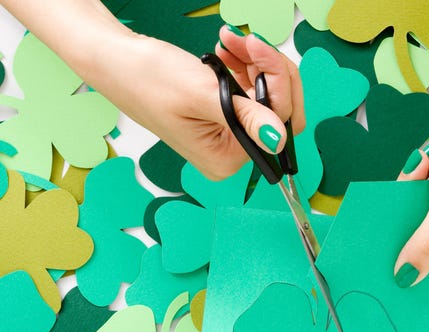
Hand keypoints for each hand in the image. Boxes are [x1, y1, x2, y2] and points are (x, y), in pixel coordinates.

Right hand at [83, 25, 304, 180]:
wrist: (115, 61)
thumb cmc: (146, 79)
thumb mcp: (202, 95)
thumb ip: (246, 117)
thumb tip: (279, 141)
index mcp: (226, 159)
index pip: (278, 125)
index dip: (277, 82)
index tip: (257, 47)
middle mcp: (230, 154)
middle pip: (280, 113)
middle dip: (269, 72)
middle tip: (247, 40)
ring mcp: (228, 136)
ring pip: (269, 98)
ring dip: (256, 64)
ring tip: (229, 43)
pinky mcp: (224, 117)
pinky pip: (252, 93)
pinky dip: (246, 68)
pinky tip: (226, 52)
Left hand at [394, 83, 428, 284]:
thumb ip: (428, 239)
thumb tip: (405, 278)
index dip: (412, 263)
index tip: (381, 260)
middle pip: (427, 244)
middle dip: (410, 223)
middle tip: (399, 207)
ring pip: (417, 221)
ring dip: (412, 197)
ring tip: (426, 171)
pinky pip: (416, 199)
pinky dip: (414, 182)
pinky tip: (427, 160)